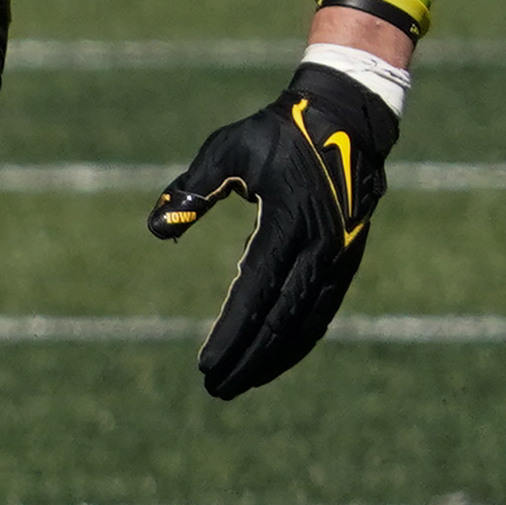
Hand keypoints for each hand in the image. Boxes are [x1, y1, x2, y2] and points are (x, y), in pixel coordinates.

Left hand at [147, 58, 398, 399]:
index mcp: (290, 224)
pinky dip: (300, 338)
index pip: (254, 294)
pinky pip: (322, 309)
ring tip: (241, 383)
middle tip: (215, 388)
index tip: (205, 365)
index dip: (230, 334)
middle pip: (280, 320)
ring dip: (275, 357)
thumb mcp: (229, 148)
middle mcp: (320, 249)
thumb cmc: (279, 131)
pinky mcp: (347, 259)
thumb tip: (156, 229)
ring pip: (306, 322)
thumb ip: (192, 188)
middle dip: (247, 358)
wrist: (349, 116)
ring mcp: (339, 257)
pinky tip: (278, 357)